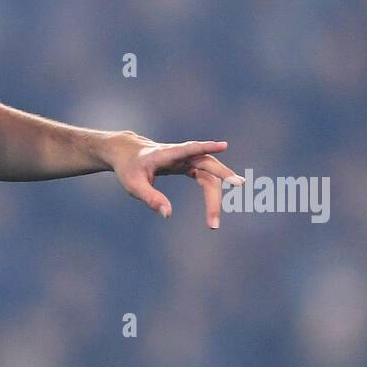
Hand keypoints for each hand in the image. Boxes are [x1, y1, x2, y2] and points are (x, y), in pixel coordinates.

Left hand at [103, 132, 242, 227]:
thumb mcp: (133, 185)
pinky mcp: (186, 165)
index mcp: (166, 154)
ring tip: (213, 222)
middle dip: (222, 175)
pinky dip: (213, 189)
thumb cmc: (129, 168)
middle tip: (239, 185)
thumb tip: (168, 214)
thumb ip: (150, 198)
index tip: (223, 144)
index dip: (206, 146)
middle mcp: (180, 154)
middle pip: (206, 163)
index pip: (189, 148)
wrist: (127, 153)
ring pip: (208, 172)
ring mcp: (185, 159)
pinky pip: (204, 176)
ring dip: (215, 195)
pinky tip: (216, 206)